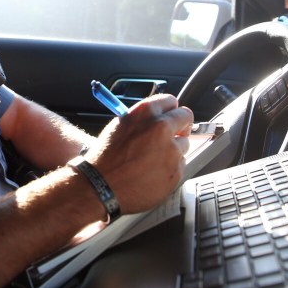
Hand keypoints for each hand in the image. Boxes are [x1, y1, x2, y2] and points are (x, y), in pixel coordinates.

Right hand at [86, 94, 193, 214]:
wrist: (101, 185)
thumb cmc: (105, 157)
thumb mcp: (120, 126)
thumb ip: (142, 119)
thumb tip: (157, 118)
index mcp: (146, 112)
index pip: (171, 101)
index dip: (169, 110)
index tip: (169, 115)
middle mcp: (162, 128)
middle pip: (185, 118)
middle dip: (179, 125)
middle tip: (172, 133)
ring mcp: (171, 151)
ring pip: (183, 144)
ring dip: (173, 149)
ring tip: (152, 159)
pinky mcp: (176, 171)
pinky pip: (180, 165)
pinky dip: (170, 168)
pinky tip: (152, 172)